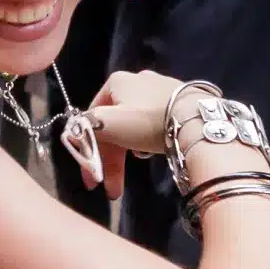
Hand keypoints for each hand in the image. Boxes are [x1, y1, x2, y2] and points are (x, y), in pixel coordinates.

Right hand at [80, 69, 190, 200]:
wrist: (196, 121)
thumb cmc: (148, 121)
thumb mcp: (107, 124)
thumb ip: (85, 127)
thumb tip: (72, 135)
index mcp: (116, 82)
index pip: (91, 118)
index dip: (88, 151)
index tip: (93, 181)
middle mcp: (138, 80)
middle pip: (114, 125)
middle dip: (110, 158)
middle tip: (112, 188)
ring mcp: (161, 89)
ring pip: (134, 125)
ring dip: (128, 150)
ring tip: (136, 165)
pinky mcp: (181, 100)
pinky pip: (155, 123)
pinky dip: (149, 140)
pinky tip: (153, 150)